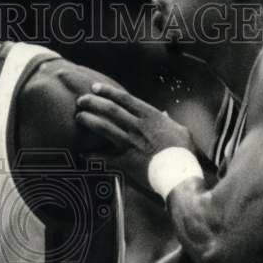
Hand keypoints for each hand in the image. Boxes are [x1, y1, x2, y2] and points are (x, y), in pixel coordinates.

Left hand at [76, 83, 196, 190]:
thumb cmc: (184, 153)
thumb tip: (165, 115)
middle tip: (80, 100)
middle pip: (110, 110)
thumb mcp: (181, 131)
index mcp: (150, 117)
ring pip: (104, 127)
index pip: (125, 99)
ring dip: (89, 121)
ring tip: (78, 117)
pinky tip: (83, 153)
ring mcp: (130, 143)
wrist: (180, 174)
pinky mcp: (126, 161)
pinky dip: (93, 155)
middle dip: (92, 103)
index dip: (107, 92)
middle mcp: (138, 127)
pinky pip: (105, 157)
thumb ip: (170, 122)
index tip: (95, 88)